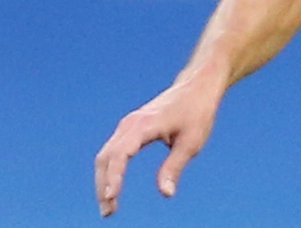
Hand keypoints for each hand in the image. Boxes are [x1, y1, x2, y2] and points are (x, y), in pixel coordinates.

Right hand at [94, 75, 223, 216]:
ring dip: (103, 180)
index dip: (114, 177)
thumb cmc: (197, 113)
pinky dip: (109, 171)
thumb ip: (175, 167)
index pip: (121, 154)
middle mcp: (130, 124)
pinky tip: (112, 188)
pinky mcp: (129, 128)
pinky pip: (112, 151)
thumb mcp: (191, 142)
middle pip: (107, 157)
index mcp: (144, 125)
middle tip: (108, 212)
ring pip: (106, 155)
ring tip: (109, 206)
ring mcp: (127, 125)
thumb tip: (166, 194)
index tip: (111, 197)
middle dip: (103, 185)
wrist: (196, 87)